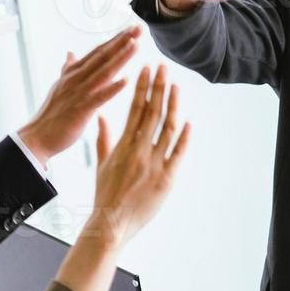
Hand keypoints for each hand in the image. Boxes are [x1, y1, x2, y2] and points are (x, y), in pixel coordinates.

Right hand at [16, 27, 140, 164]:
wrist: (38, 136)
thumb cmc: (51, 114)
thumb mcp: (59, 86)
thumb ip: (67, 69)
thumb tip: (70, 53)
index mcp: (74, 73)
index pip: (98, 52)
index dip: (115, 40)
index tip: (130, 29)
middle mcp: (77, 79)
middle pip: (103, 56)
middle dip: (122, 41)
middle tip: (139, 28)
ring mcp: (79, 93)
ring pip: (103, 71)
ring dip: (120, 57)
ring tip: (135, 45)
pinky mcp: (81, 109)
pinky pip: (99, 97)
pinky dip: (112, 88)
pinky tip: (125, 80)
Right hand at [55, 65, 190, 290]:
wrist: (111, 223)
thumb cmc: (105, 195)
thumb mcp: (101, 163)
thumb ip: (104, 138)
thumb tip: (102, 116)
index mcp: (123, 145)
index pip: (134, 109)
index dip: (142, 87)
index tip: (147, 69)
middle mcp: (139, 151)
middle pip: (152, 112)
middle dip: (159, 87)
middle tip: (164, 67)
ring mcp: (154, 165)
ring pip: (166, 128)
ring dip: (172, 105)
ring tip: (176, 86)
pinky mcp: (166, 179)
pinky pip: (178, 154)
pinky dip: (184, 137)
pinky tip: (188, 121)